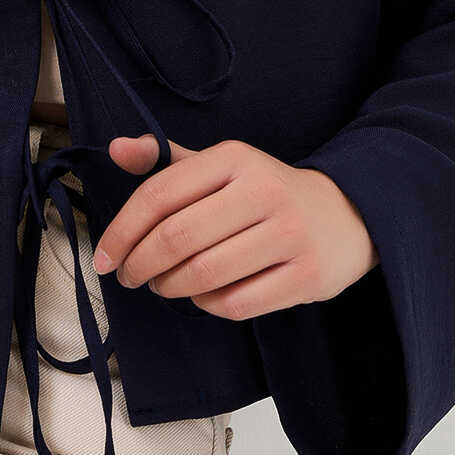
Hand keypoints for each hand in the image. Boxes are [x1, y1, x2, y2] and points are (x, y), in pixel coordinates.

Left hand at [92, 134, 379, 320]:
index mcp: (234, 158)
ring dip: (170, 287)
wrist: (349, 213)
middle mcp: (263, 191)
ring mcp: (289, 235)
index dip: (123, 230)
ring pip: (204, 275)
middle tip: (130, 276)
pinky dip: (207, 305)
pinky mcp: (307, 276)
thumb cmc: (266, 192)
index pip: (159, 194)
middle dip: (141, 264)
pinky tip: (202, 296)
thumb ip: (167, 160)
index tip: (105, 257)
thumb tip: (116, 150)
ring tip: (163, 284)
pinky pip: (237, 303)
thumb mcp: (221, 165)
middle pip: (177, 238)